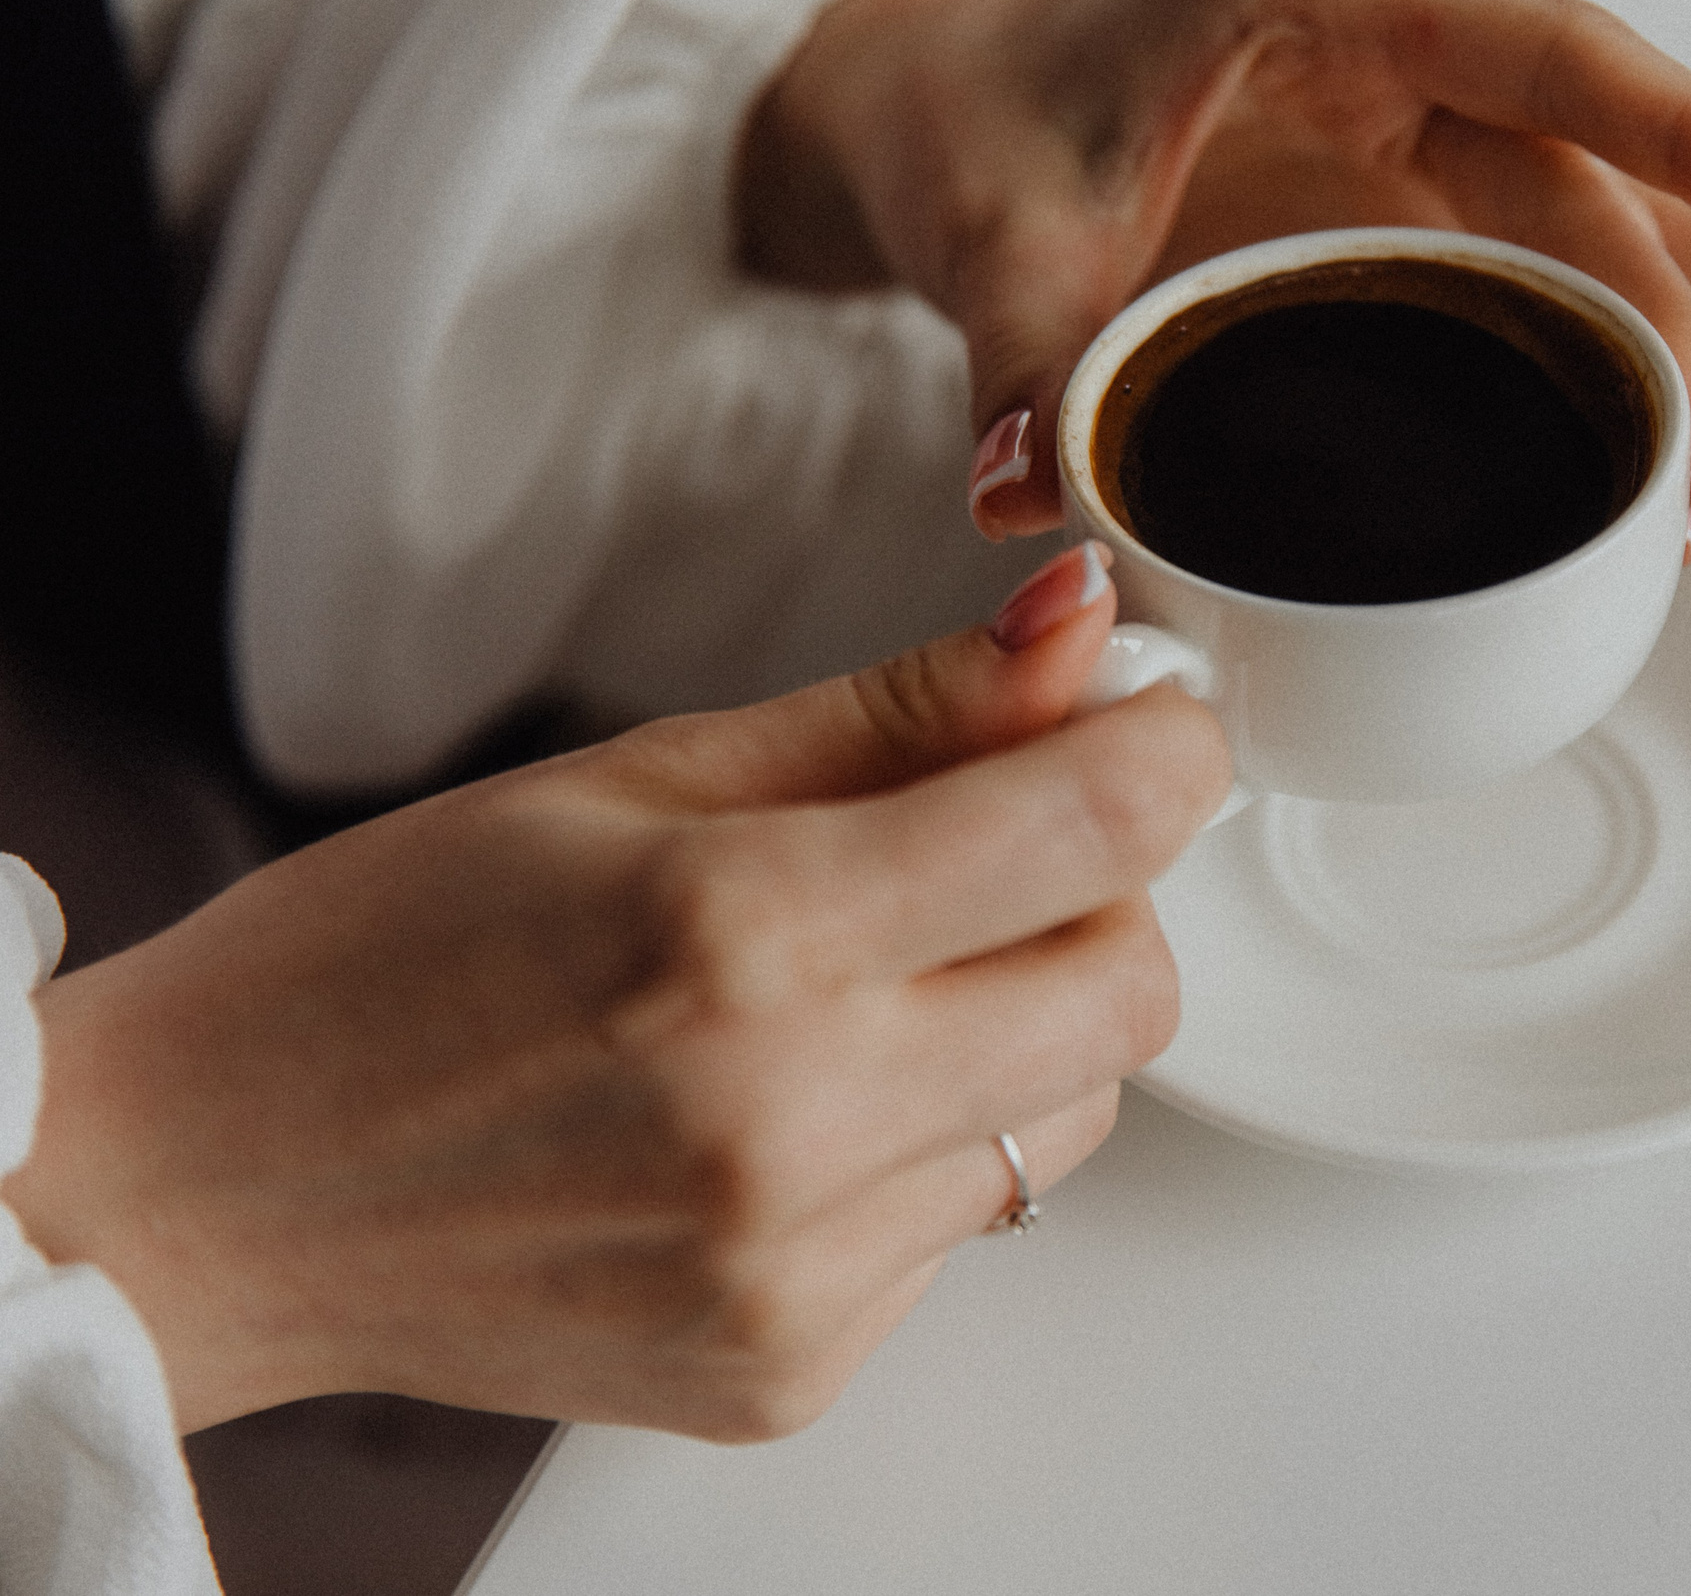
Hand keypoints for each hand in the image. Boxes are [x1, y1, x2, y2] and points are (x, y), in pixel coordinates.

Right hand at [3, 547, 1228, 1438]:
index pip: (1089, 832)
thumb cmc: (384, 960)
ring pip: (1071, 1115)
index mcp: (739, 932)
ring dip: (1018, 1030)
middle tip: (993, 857)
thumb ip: (893, 716)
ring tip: (855, 996)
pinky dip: (922, 1149)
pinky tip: (785, 1116)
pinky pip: (963, 1225)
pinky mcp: (791, 1368)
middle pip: (1133, 992)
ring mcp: (793, 1270)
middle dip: (1102, 900)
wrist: (212, 1190)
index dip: (1160, 753)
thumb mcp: (632, 776)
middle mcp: (786, 1122)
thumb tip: (1075, 640)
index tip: (1151, 726)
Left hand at [733, 0, 1690, 539]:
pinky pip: (1547, 232)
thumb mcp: (990, 231)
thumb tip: (1038, 502)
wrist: (930, 95)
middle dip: (1682, 314)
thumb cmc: (968, 112)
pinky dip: (1648, 280)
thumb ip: (1024, 361)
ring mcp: (1401, 116)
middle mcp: (1388, 44)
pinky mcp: (1393, 190)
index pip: (1543, 56)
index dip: (1685, 135)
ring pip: (1594, 195)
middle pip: (1581, 172)